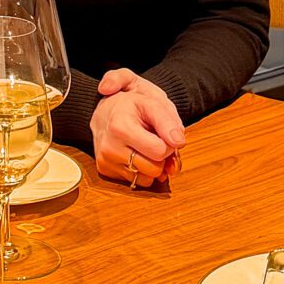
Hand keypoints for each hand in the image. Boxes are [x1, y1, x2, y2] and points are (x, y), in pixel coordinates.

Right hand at [91, 68, 184, 185]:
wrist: (104, 109)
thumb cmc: (131, 105)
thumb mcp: (151, 102)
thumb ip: (168, 120)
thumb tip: (179, 142)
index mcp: (120, 127)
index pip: (160, 151)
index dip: (168, 143)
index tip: (161, 132)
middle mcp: (109, 147)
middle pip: (154, 168)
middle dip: (161, 156)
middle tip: (153, 140)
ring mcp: (105, 161)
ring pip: (147, 179)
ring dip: (152, 165)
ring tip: (144, 146)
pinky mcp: (105, 170)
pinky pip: (137, 182)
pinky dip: (142, 171)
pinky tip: (136, 154)